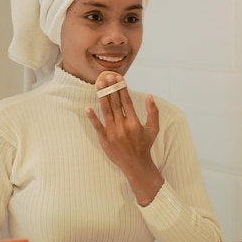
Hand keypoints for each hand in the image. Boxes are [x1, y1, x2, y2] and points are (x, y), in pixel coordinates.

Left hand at [86, 72, 163, 204]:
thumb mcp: (153, 128)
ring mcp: (113, 133)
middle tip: (107, 76)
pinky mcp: (104, 140)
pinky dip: (92, 117)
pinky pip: (97, 126)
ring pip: (106, 111)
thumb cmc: (145, 144)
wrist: (136, 164)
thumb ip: (153, 112)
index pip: (127, 101)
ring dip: (102, 97)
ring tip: (98, 85)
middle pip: (115, 103)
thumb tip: (150, 96)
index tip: (118, 78)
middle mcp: (123, 126)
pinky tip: (87, 108)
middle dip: (111, 89)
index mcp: (135, 122)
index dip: (121, 89)